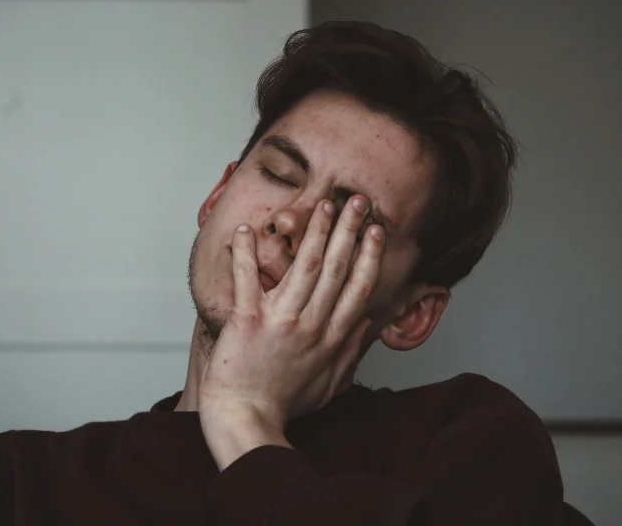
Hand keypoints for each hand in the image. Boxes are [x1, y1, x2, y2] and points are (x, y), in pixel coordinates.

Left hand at [198, 195, 383, 467]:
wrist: (247, 421)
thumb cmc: (283, 405)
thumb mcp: (329, 384)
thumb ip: (350, 352)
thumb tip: (368, 325)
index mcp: (331, 338)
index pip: (358, 288)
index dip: (369, 256)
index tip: (376, 231)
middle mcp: (312, 324)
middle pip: (337, 268)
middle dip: (349, 230)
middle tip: (357, 201)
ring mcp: (281, 321)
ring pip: (304, 266)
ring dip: (315, 231)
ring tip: (323, 204)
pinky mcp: (248, 321)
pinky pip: (247, 280)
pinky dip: (244, 254)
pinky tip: (245, 230)